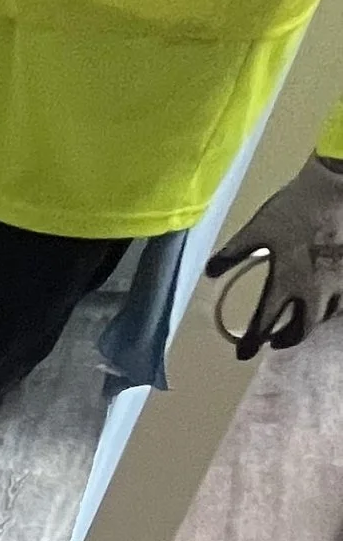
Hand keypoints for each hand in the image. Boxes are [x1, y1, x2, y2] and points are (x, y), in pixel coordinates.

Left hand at [205, 154, 342, 358]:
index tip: (243, 354)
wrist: (337, 186)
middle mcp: (315, 290)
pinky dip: (333, 306)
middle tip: (276, 340)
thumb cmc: (295, 207)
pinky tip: (326, 299)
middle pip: (301, 329)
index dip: (253, 341)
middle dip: (287, 338)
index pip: (266, 322)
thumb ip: (233, 253)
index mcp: (287, 282)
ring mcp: (340, 282)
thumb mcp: (257, 229)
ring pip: (327, 316)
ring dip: (311, 322)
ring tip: (301, 319)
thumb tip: (210, 272)